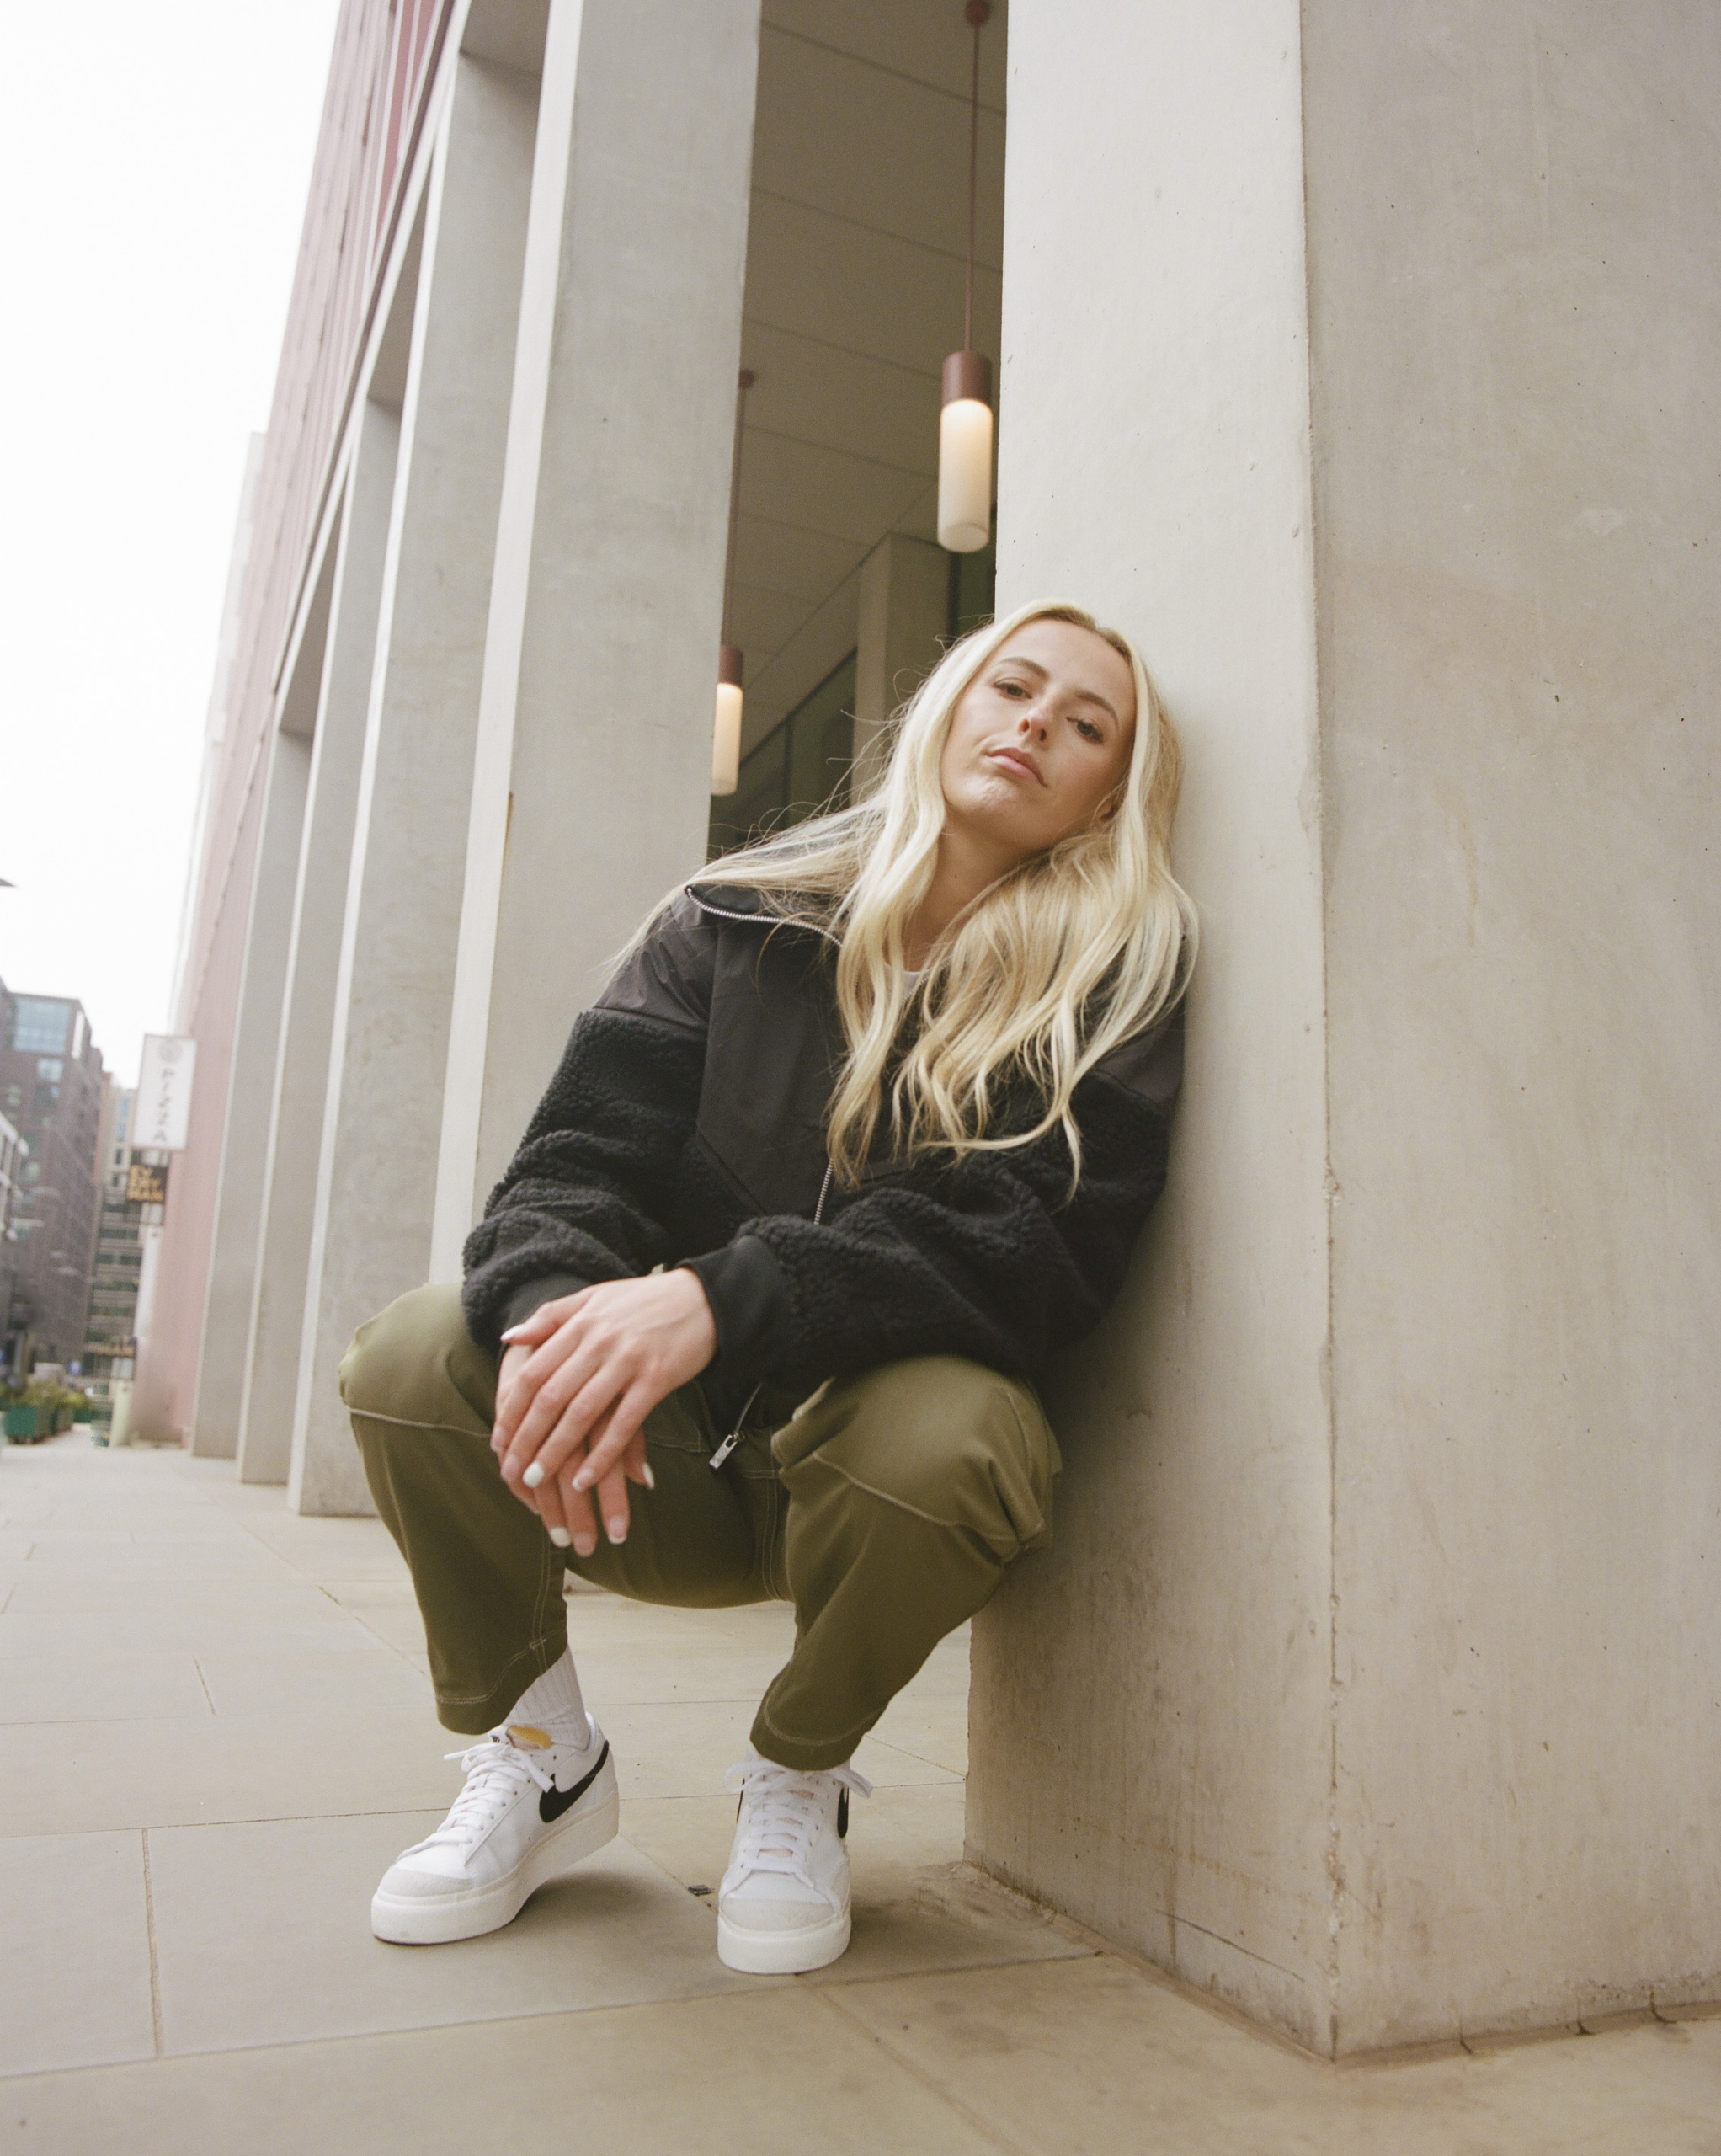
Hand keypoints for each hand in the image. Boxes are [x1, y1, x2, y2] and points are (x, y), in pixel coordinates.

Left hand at [492, 1270, 716, 1551]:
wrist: (704, 1298)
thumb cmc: (646, 1300)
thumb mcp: (594, 1297)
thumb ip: (551, 1316)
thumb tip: (508, 1337)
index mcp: (581, 1323)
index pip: (535, 1371)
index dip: (513, 1409)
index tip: (499, 1440)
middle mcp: (600, 1342)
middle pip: (552, 1397)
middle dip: (527, 1437)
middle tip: (512, 1470)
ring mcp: (628, 1361)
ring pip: (583, 1413)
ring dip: (556, 1450)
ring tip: (538, 1479)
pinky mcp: (656, 1379)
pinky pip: (624, 1424)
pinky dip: (602, 1454)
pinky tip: (585, 1478)